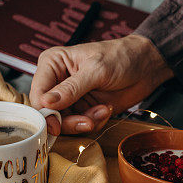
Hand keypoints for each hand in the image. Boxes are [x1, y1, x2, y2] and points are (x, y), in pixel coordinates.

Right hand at [29, 34, 172, 134]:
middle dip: (69, 122)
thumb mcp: (96, 70)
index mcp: (52, 64)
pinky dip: (94, 122)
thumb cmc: (120, 57)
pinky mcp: (83, 109)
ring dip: (85, 122)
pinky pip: (80, 125)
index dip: (45, 113)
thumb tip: (46, 102)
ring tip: (102, 110)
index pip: (37, 95)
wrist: (145, 66)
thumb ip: (71, 88)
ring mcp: (70, 98)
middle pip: (49, 114)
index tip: (57, 124)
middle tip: (87, 122)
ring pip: (64, 123)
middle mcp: (56, 82)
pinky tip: (105, 110)